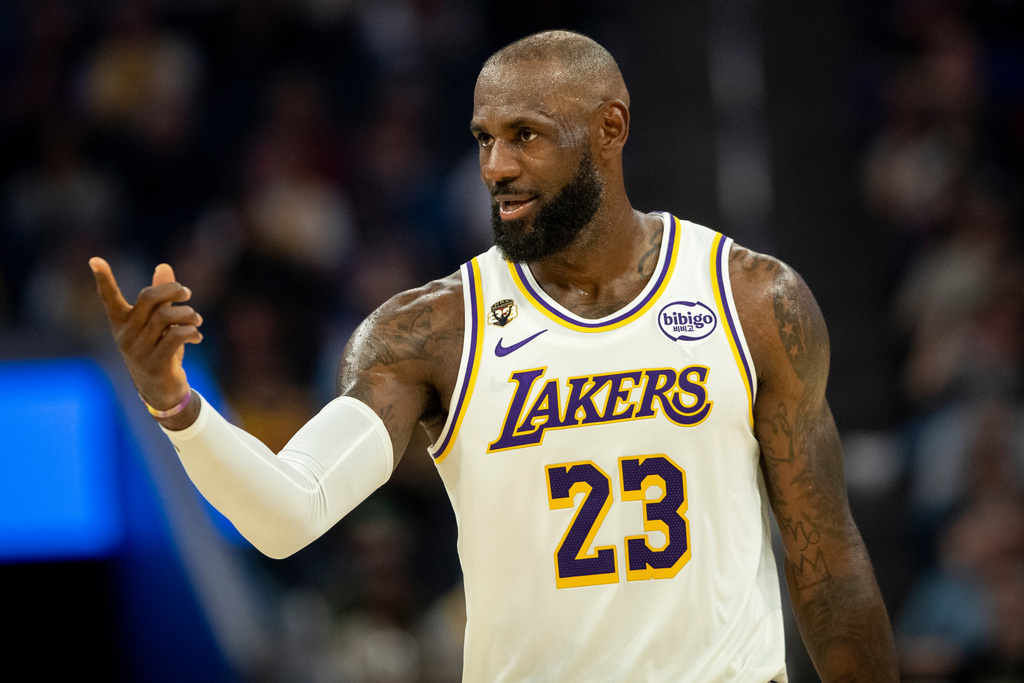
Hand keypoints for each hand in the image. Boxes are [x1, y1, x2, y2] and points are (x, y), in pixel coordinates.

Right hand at [89, 257, 202, 411]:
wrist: (160, 390)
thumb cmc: (158, 349)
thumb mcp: (158, 323)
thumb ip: (161, 296)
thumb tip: (164, 266)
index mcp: (121, 323)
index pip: (109, 298)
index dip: (103, 279)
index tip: (94, 260)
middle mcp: (125, 335)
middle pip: (149, 298)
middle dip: (172, 290)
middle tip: (187, 293)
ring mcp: (139, 351)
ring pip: (167, 316)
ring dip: (188, 314)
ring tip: (196, 320)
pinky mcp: (155, 364)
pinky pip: (177, 336)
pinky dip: (192, 332)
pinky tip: (197, 337)